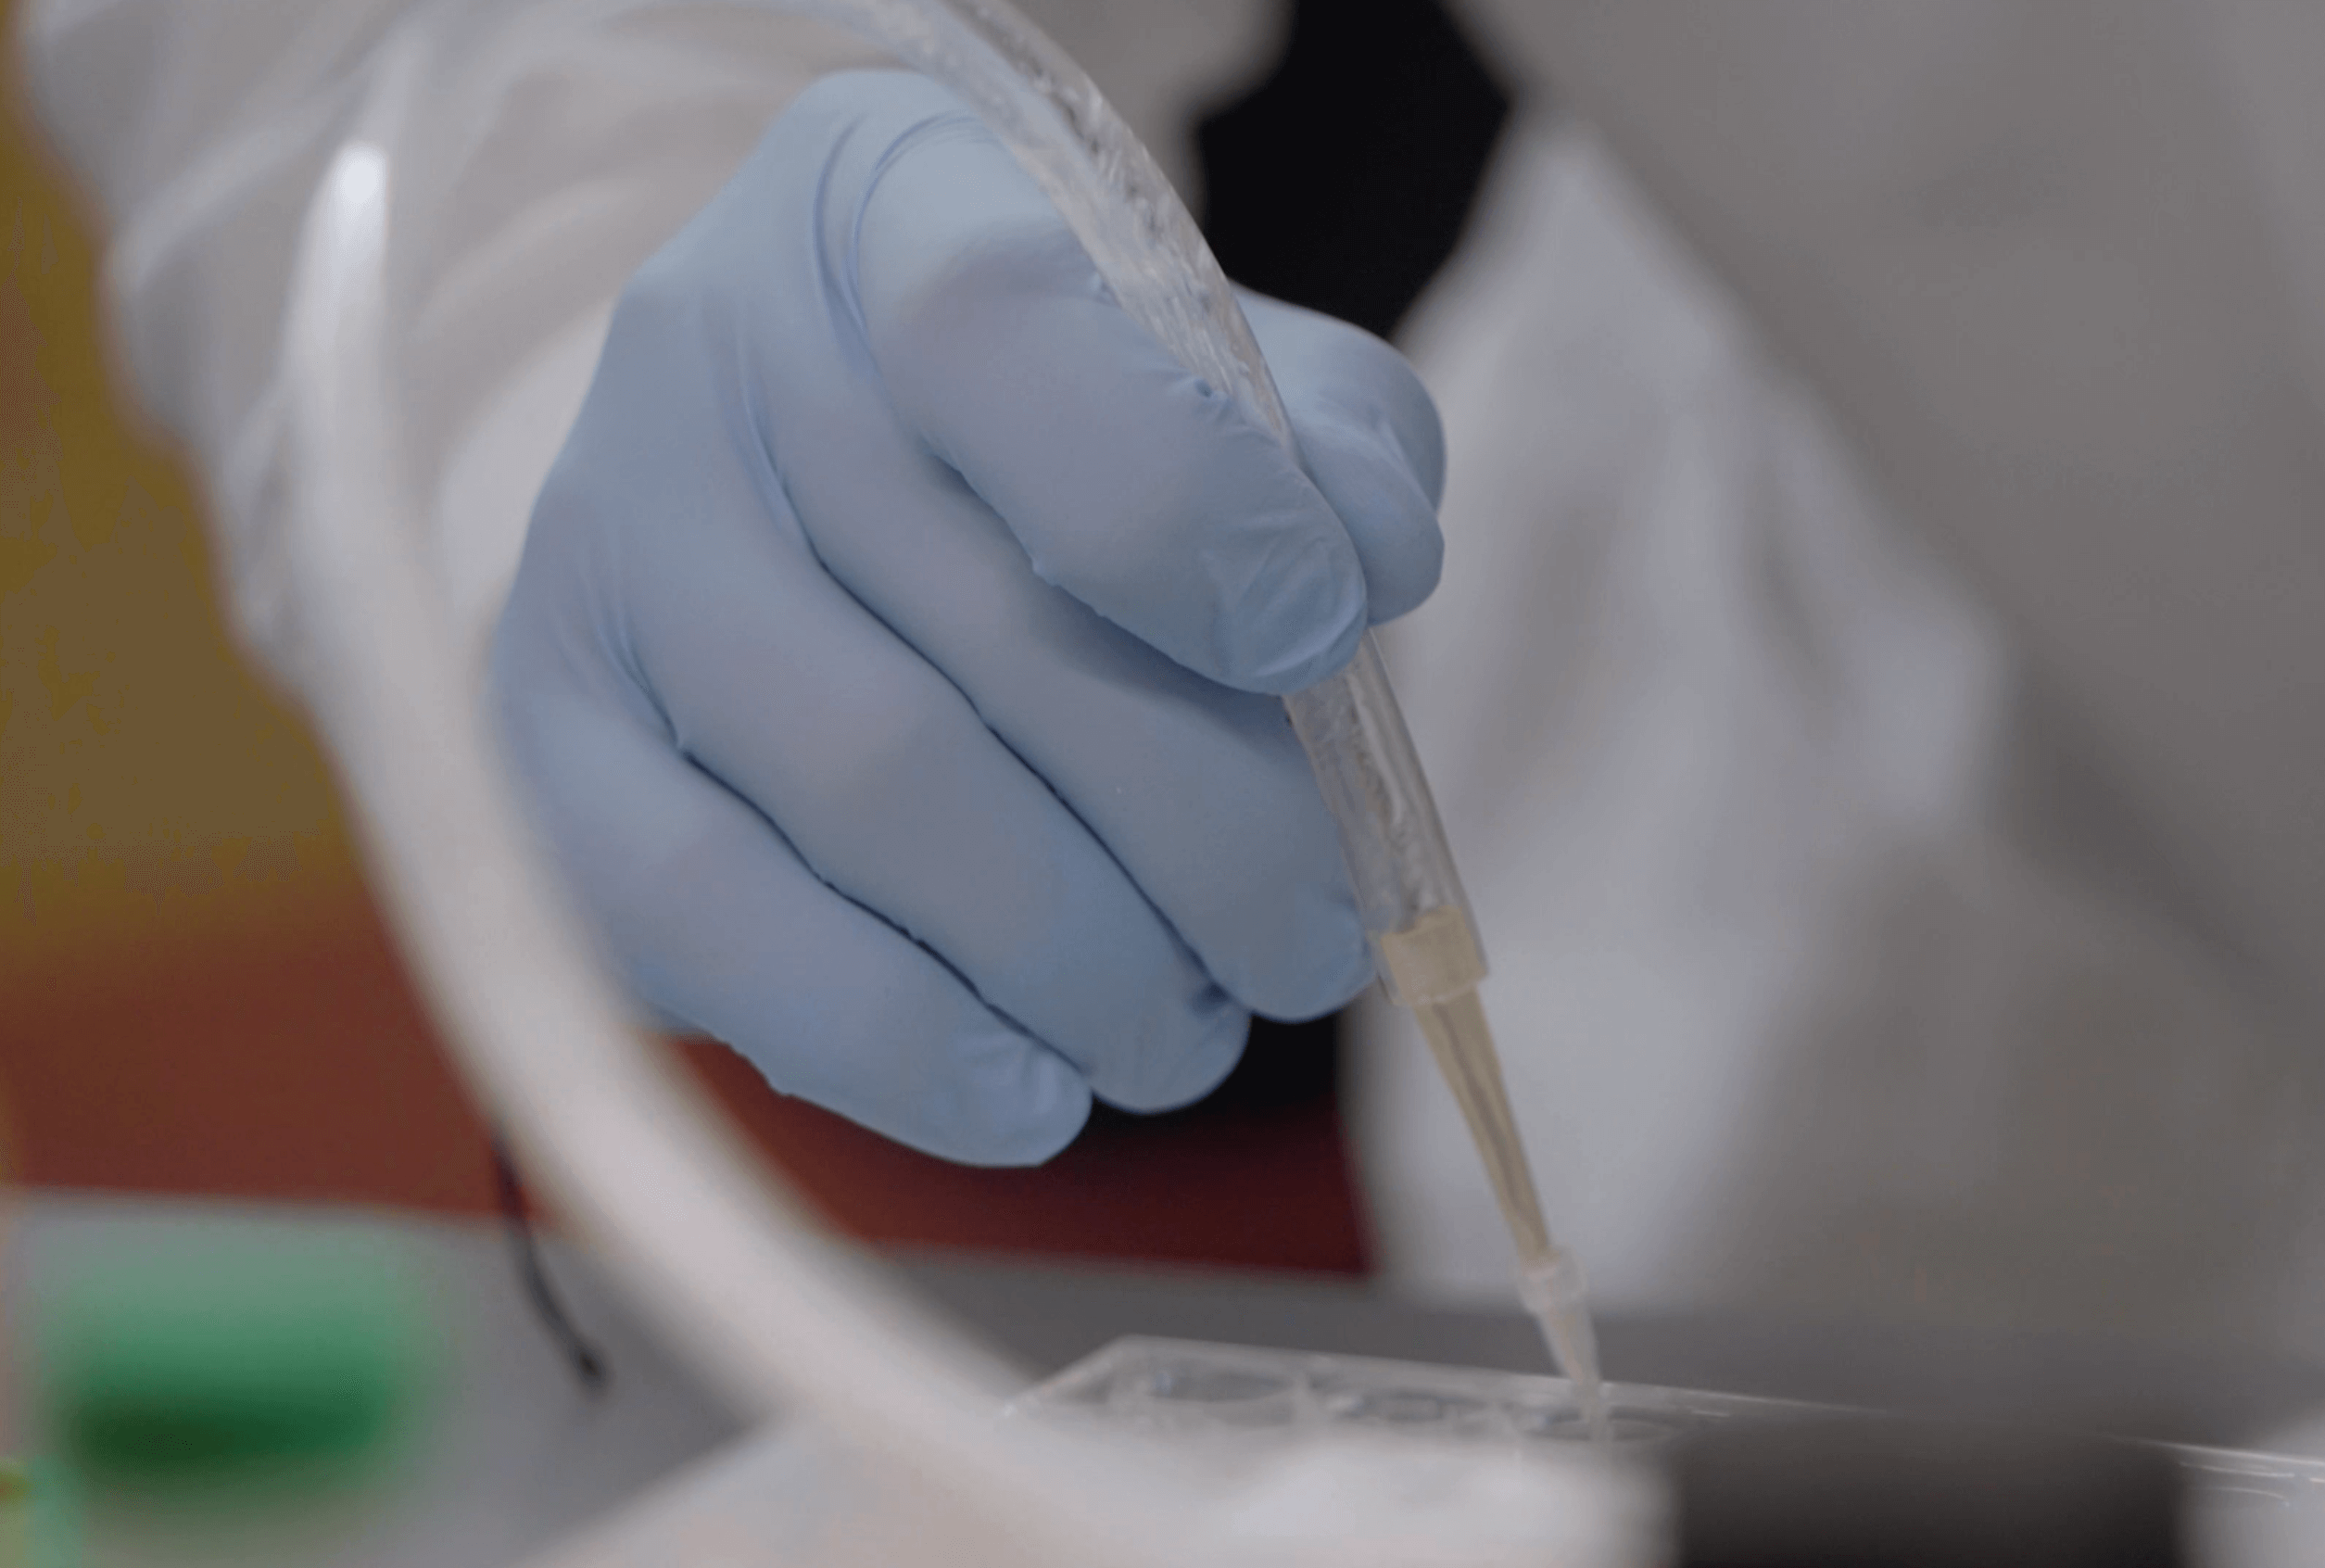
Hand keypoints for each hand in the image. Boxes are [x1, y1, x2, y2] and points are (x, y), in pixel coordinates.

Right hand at [488, 70, 1443, 1165]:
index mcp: (887, 213)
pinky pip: (711, 925)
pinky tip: (1031, 1092)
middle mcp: (710, 362)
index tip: (1325, 639)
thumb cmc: (1048, 440)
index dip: (1194, 509)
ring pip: (880, 791)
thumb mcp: (1212, 378)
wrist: (797, 488)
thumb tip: (1364, 565)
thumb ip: (1325, 440)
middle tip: (1308, 940)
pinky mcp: (545, 748)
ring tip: (1191, 1022)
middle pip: (990, 629)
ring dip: (1089, 960)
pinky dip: (905, 1044)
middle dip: (1213, 833)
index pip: (1007, 331)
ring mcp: (601, 556)